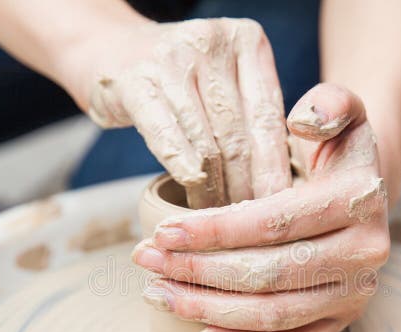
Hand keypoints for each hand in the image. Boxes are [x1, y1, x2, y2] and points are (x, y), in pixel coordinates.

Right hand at [83, 18, 290, 206]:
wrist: (116, 53)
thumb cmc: (184, 80)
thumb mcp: (228, 81)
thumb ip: (255, 116)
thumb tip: (285, 182)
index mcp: (246, 41)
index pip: (268, 116)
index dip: (274, 167)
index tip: (281, 205)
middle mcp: (211, 42)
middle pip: (238, 133)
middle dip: (245, 185)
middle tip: (250, 221)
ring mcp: (171, 58)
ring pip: (205, 140)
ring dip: (214, 188)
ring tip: (220, 217)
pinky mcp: (134, 81)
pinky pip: (165, 133)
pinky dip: (181, 165)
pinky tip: (190, 188)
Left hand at [133, 83, 389, 331]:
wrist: (364, 194)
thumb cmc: (334, 153)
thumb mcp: (340, 113)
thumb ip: (329, 104)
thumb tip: (302, 122)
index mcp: (359, 202)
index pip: (273, 223)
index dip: (213, 232)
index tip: (161, 232)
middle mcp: (365, 254)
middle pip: (268, 274)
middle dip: (197, 271)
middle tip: (147, 262)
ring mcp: (356, 293)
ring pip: (275, 314)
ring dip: (209, 309)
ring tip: (158, 294)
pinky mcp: (345, 321)